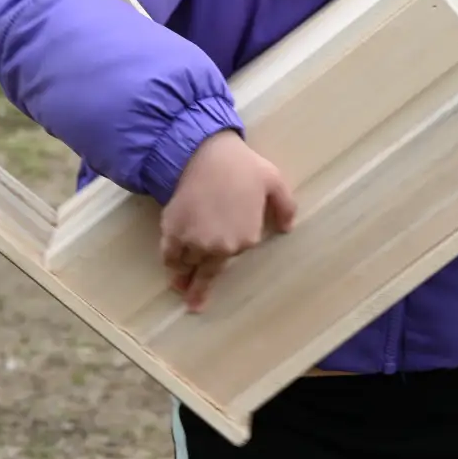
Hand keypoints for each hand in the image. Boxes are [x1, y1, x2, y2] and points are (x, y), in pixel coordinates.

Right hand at [159, 131, 296, 312]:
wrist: (204, 152)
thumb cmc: (242, 166)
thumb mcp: (274, 182)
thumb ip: (285, 207)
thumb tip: (287, 229)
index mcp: (247, 239)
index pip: (238, 249)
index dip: (233, 241)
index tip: (226, 246)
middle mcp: (220, 247)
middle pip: (209, 270)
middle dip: (200, 288)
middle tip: (195, 305)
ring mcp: (195, 242)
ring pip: (189, 265)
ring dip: (184, 278)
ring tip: (180, 289)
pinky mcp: (173, 233)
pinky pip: (170, 256)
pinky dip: (170, 264)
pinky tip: (171, 272)